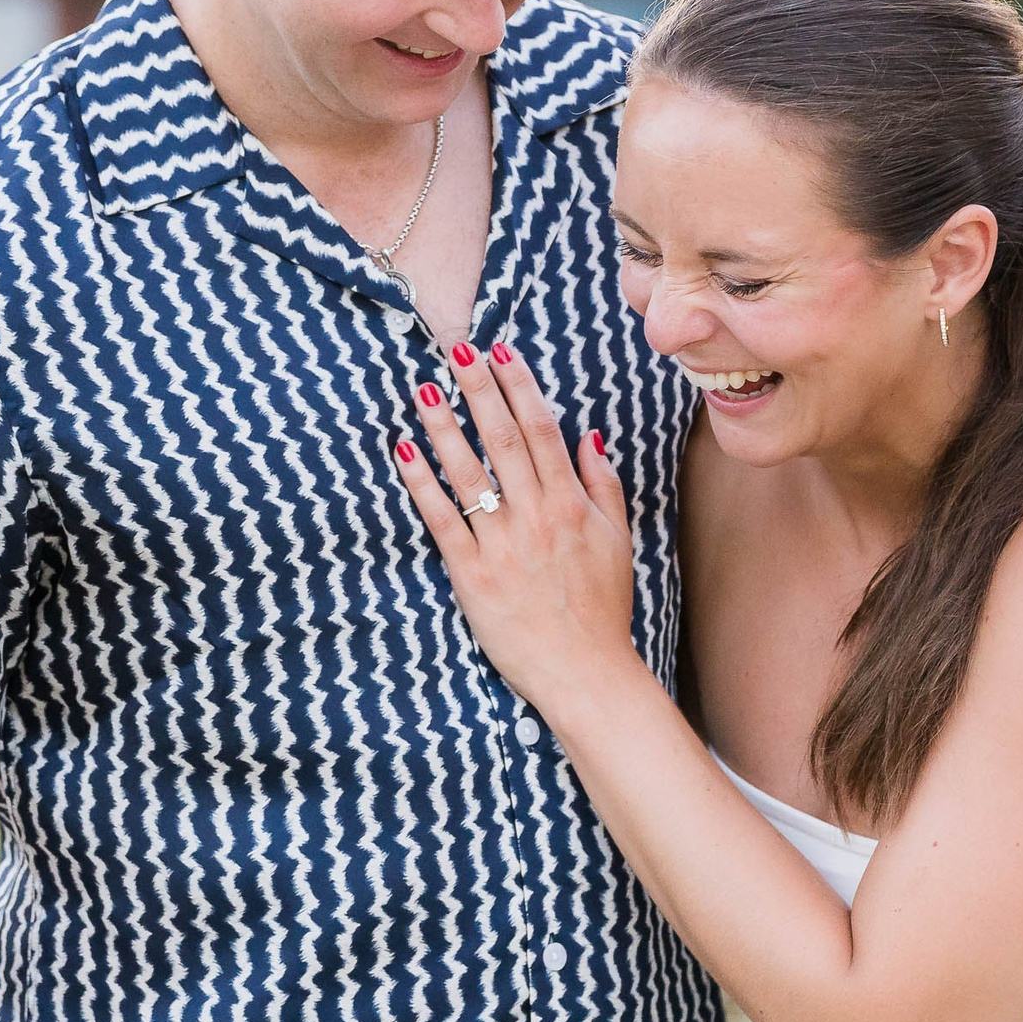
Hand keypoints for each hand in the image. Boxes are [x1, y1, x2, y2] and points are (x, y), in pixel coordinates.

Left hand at [394, 340, 642, 703]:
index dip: (519, 386)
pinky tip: (404, 453)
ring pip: (468, 472)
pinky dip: (422, 485)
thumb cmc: (602, 607)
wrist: (585, 672)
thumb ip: (603, 482)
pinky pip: (442, 520)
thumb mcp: (618, 539)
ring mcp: (502, 544)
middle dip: (479, 390)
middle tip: (457, 349)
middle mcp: (536, 516)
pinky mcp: (472, 575)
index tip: (500, 351)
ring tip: (425, 390)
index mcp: (572, 504)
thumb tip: (588, 433)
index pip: (542, 430)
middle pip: (503, 439)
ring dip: (444, 427)